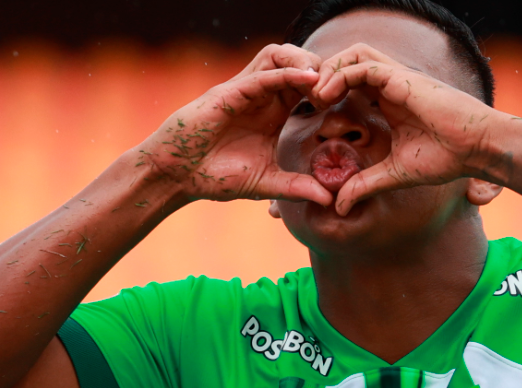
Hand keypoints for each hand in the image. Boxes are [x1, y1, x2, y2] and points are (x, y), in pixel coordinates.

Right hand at [133, 44, 331, 205]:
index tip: (344, 105)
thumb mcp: (266, 183)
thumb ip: (296, 187)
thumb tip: (328, 199)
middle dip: (323, 68)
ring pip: (279, 54)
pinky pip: (263, 73)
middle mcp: (261, 95)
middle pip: (297, 60)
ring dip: (305, 61)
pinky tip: (308, 79)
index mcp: (273, 111)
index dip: (328, 88)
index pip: (306, 85)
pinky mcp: (229, 92)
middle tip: (339, 90)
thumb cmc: (216, 176)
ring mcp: (244, 90)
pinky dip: (287, 72)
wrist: (177, 176)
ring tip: (323, 82)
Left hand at [310, 44, 501, 214]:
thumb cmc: (447, 159)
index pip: (351, 82)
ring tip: (315, 96)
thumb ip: (365, 185)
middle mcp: (391, 84)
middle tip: (308, 100)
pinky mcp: (402, 78)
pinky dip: (340, 75)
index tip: (312, 112)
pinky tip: (327, 96)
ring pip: (353, 55)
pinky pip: (362, 65)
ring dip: (329, 70)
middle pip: (348, 62)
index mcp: (389, 101)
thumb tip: (339, 207)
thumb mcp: (395, 174)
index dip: (329, 91)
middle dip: (323, 75)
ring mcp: (397, 78)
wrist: (478, 149)